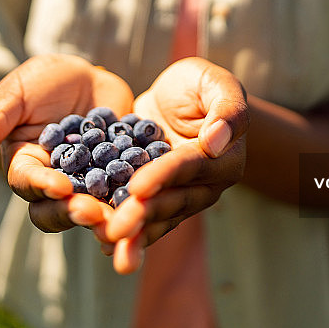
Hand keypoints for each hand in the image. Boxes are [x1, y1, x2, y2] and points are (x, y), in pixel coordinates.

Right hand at [0, 53, 133, 232]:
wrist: (87, 74)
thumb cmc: (41, 81)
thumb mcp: (14, 96)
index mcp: (24, 165)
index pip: (28, 184)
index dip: (42, 188)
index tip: (60, 187)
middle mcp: (54, 181)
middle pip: (59, 209)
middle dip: (75, 212)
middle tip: (95, 211)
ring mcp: (88, 182)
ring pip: (95, 207)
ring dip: (108, 214)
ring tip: (125, 214)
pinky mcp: (119, 176)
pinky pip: (127, 190)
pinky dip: (137, 194)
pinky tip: (151, 194)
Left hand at [103, 57, 248, 272]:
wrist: (176, 96)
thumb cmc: (200, 84)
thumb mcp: (215, 83)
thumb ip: (226, 109)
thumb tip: (216, 142)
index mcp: (224, 160)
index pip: (188, 168)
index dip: (163, 177)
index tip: (137, 187)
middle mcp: (205, 186)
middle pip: (172, 201)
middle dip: (142, 215)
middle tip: (115, 229)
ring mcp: (181, 196)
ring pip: (157, 217)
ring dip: (133, 234)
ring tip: (107, 244)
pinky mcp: (157, 198)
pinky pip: (142, 215)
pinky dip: (124, 230)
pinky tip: (101, 242)